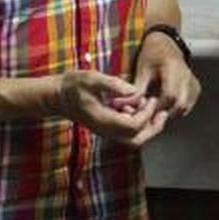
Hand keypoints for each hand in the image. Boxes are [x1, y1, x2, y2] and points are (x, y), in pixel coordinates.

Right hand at [50, 70, 166, 148]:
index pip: (133, 126)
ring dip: (147, 128)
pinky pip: (127, 134)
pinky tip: (138, 108)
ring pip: (132, 140)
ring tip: (155, 111)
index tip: (151, 99)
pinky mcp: (106, 128)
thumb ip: (113, 84)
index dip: (146, 114)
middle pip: (136, 141)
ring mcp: (105, 131)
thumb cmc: (72, 85)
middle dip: (153, 129)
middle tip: (163, 114)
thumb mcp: (92, 79)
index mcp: (103, 120)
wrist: (56, 96)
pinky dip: (138, 125)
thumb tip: (133, 91)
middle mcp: (105, 130)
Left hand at [133, 30, 201, 119]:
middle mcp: (187, 76)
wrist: (165, 43)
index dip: (157, 106)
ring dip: (170, 112)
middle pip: (180, 104)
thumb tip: (126, 106)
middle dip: (164, 112)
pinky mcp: (195, 87)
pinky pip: (188, 105)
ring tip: (157, 108)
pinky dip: (176, 109)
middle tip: (150, 113)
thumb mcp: (141, 70)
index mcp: (173, 69)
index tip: (146, 109)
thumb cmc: (152, 55)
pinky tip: (165, 105)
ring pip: (185, 107)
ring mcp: (193, 82)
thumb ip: (137, 90)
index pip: (170, 95)